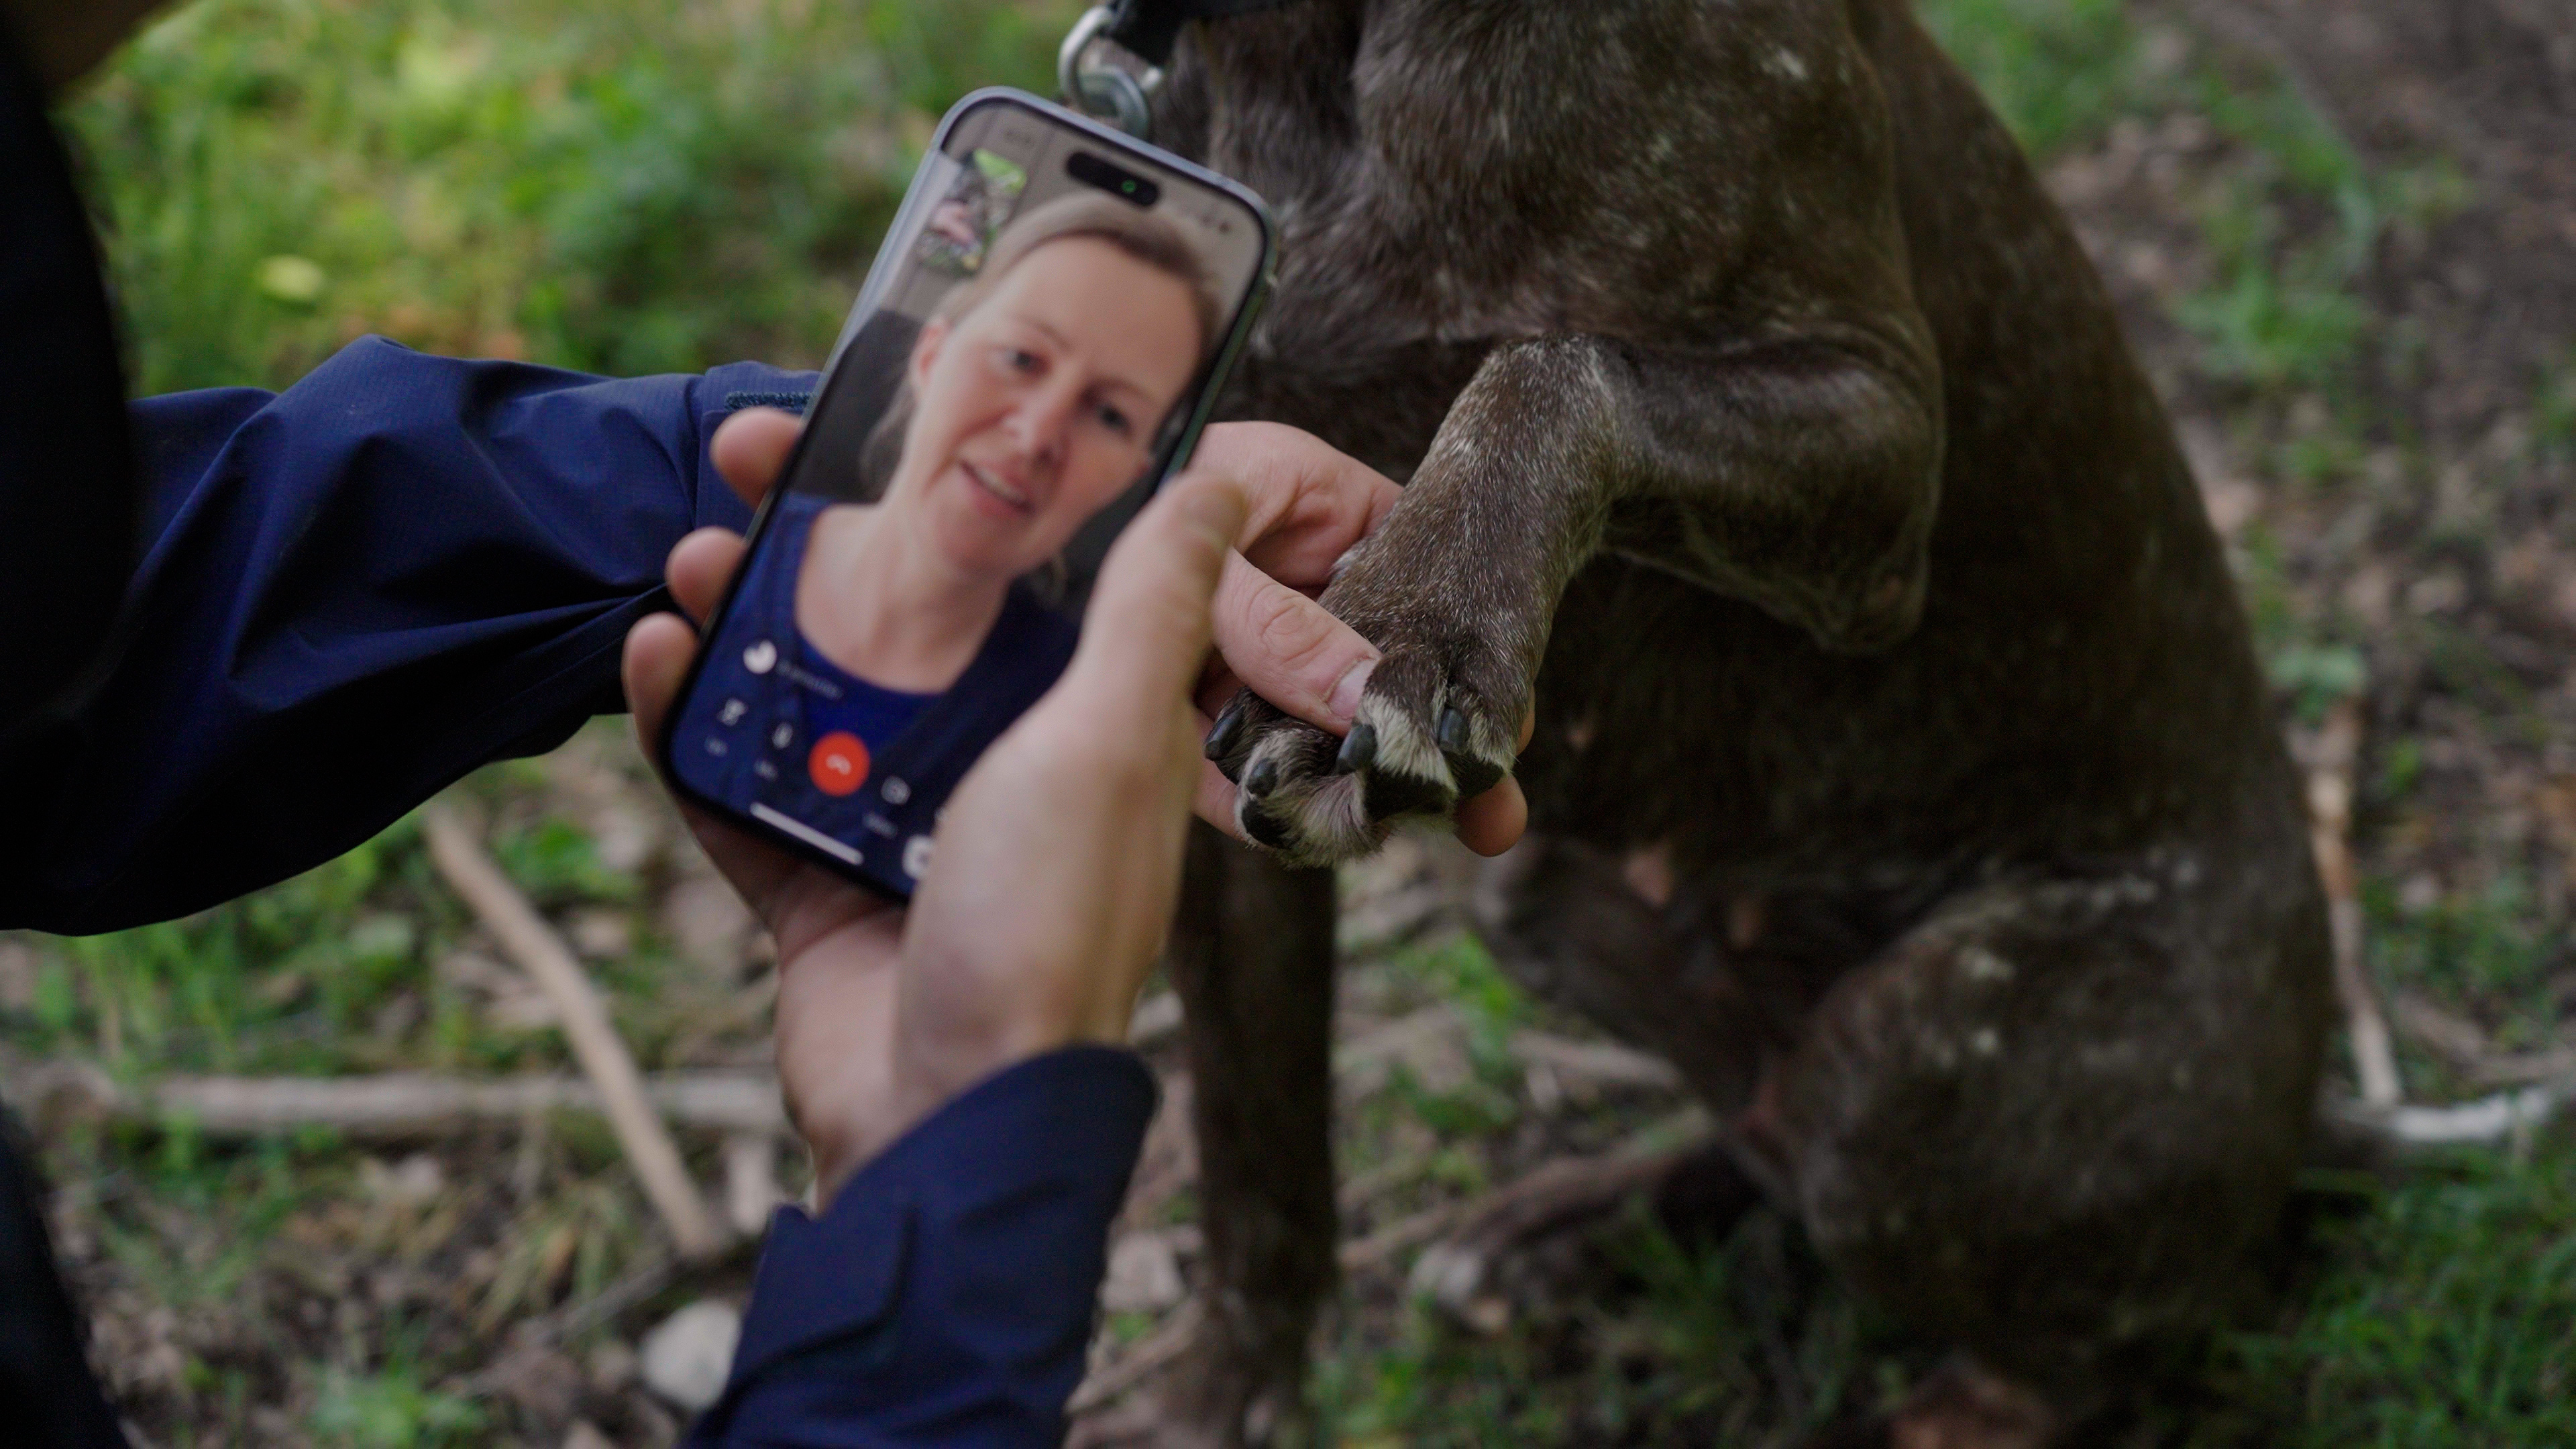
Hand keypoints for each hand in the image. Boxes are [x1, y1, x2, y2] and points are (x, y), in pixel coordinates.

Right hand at [625, 410, 1521, 1203]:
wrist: (946, 1113)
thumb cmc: (1047, 925)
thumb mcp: (1111, 740)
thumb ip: (1155, 611)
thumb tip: (1231, 487)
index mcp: (1084, 725)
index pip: (1026, 581)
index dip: (963, 498)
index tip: (894, 425)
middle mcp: (995, 765)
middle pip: (900, 622)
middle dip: (822, 544)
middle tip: (752, 465)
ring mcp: (895, 824)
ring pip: (808, 692)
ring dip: (745, 620)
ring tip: (696, 554)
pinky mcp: (813, 884)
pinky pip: (738, 785)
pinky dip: (693, 724)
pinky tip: (655, 655)